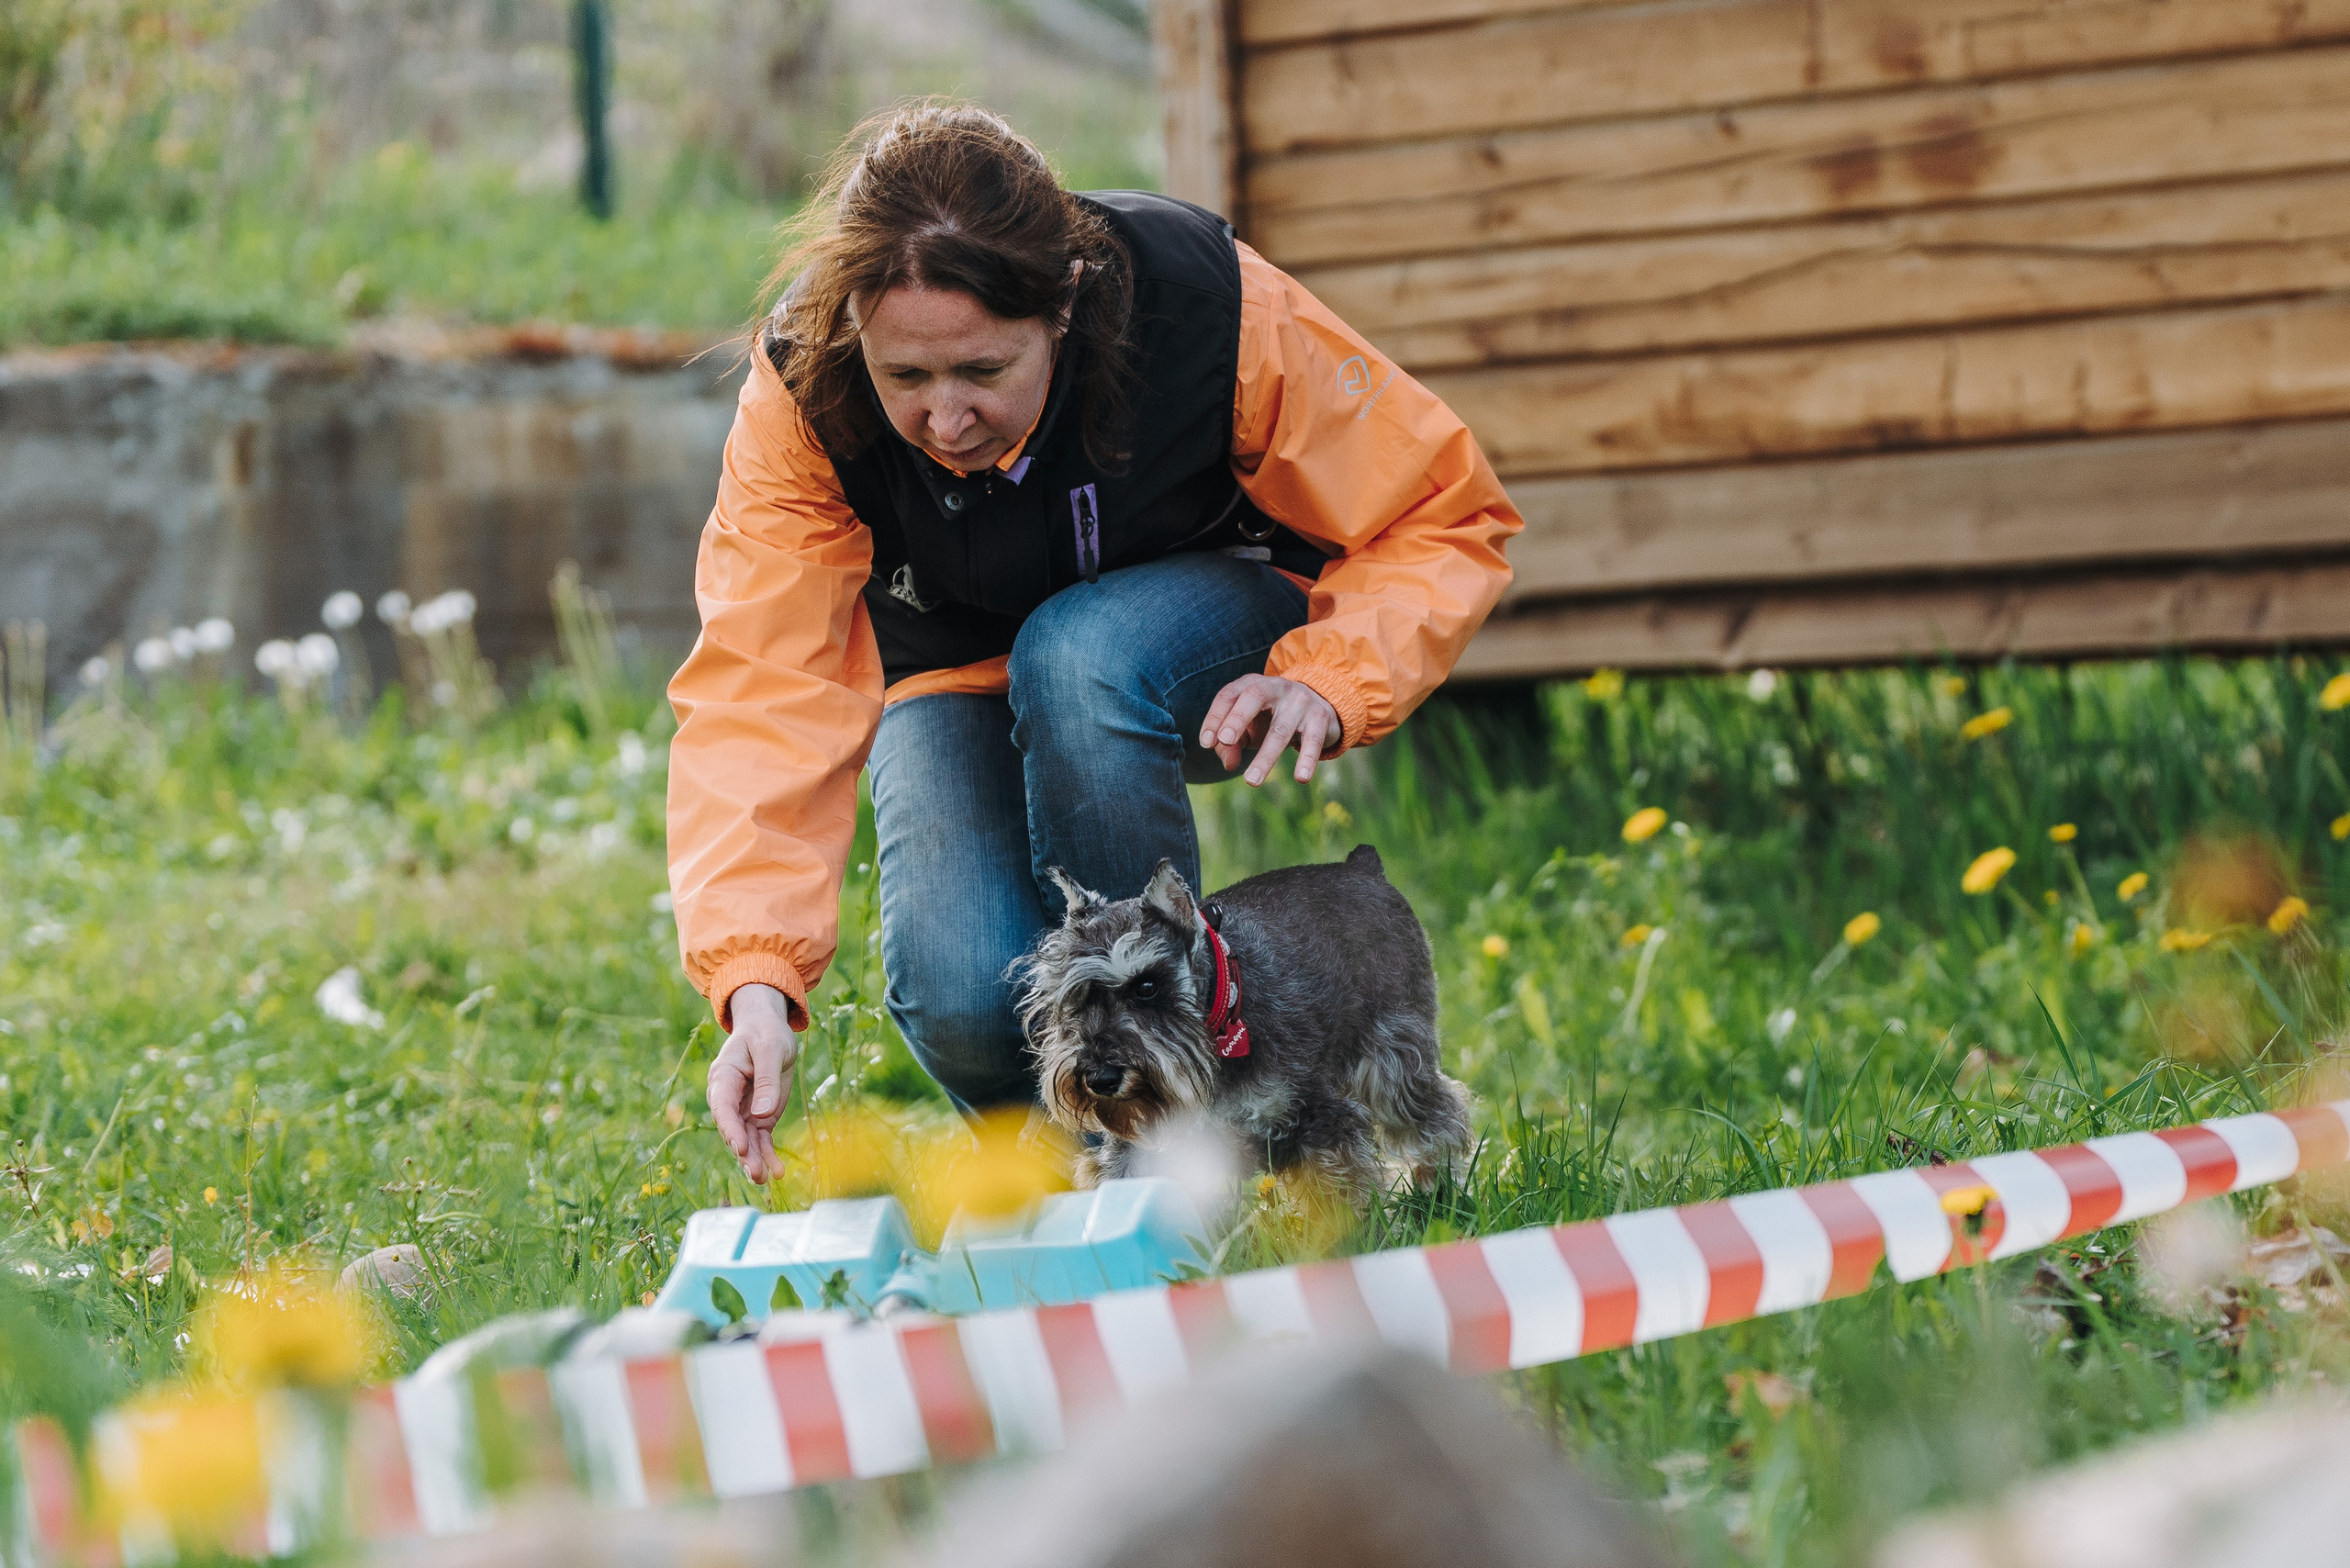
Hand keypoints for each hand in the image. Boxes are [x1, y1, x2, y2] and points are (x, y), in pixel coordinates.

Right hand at [708, 984, 796, 1182]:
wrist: (768, 1029)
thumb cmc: (766, 1033)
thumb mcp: (771, 1049)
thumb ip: (767, 1080)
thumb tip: (762, 1114)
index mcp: (723, 1076)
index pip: (722, 1107)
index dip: (730, 1129)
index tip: (741, 1147)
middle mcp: (727, 1097)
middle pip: (732, 1129)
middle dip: (743, 1153)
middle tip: (756, 1173)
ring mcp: (742, 1109)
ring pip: (745, 1140)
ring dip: (754, 1160)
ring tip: (765, 1179)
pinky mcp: (758, 1116)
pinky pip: (760, 1139)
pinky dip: (768, 1155)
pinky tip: (777, 1172)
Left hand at [1200, 674, 1339, 784]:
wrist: (1319, 705)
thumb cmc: (1272, 719)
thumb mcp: (1249, 728)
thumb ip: (1231, 743)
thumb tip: (1229, 764)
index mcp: (1252, 684)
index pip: (1229, 696)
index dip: (1215, 718)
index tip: (1205, 743)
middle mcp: (1276, 687)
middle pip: (1254, 697)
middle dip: (1237, 719)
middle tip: (1224, 741)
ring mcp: (1300, 701)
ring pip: (1280, 729)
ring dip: (1265, 757)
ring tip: (1251, 781)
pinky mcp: (1320, 717)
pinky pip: (1312, 740)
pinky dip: (1307, 759)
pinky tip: (1301, 778)